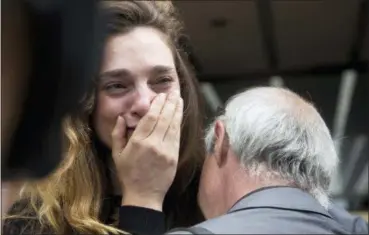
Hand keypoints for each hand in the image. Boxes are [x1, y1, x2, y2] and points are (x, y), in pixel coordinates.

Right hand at [111, 91, 182, 210]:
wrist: (144, 195)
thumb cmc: (129, 175)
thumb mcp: (117, 155)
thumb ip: (118, 134)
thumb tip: (122, 118)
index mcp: (138, 143)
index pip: (150, 118)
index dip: (157, 105)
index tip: (160, 95)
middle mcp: (153, 145)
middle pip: (164, 119)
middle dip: (170, 103)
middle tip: (173, 92)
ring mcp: (166, 151)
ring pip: (173, 125)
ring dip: (177, 110)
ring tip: (179, 99)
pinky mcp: (174, 156)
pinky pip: (177, 136)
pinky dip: (179, 124)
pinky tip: (180, 115)